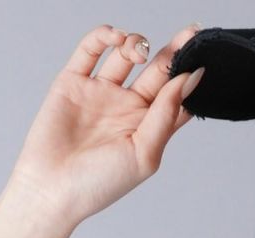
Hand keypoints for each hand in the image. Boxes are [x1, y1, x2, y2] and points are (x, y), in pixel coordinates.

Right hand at [4, 22, 205, 231]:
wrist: (52, 188)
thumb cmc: (100, 183)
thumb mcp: (144, 154)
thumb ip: (166, 115)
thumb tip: (188, 80)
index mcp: (148, 128)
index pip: (176, 96)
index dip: (190, 77)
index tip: (203, 57)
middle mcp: (127, 108)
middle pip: (157, 71)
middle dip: (174, 51)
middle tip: (190, 32)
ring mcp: (101, 92)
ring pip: (126, 55)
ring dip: (137, 44)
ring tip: (138, 51)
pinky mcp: (73, 81)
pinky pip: (91, 49)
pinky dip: (104, 36)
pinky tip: (116, 38)